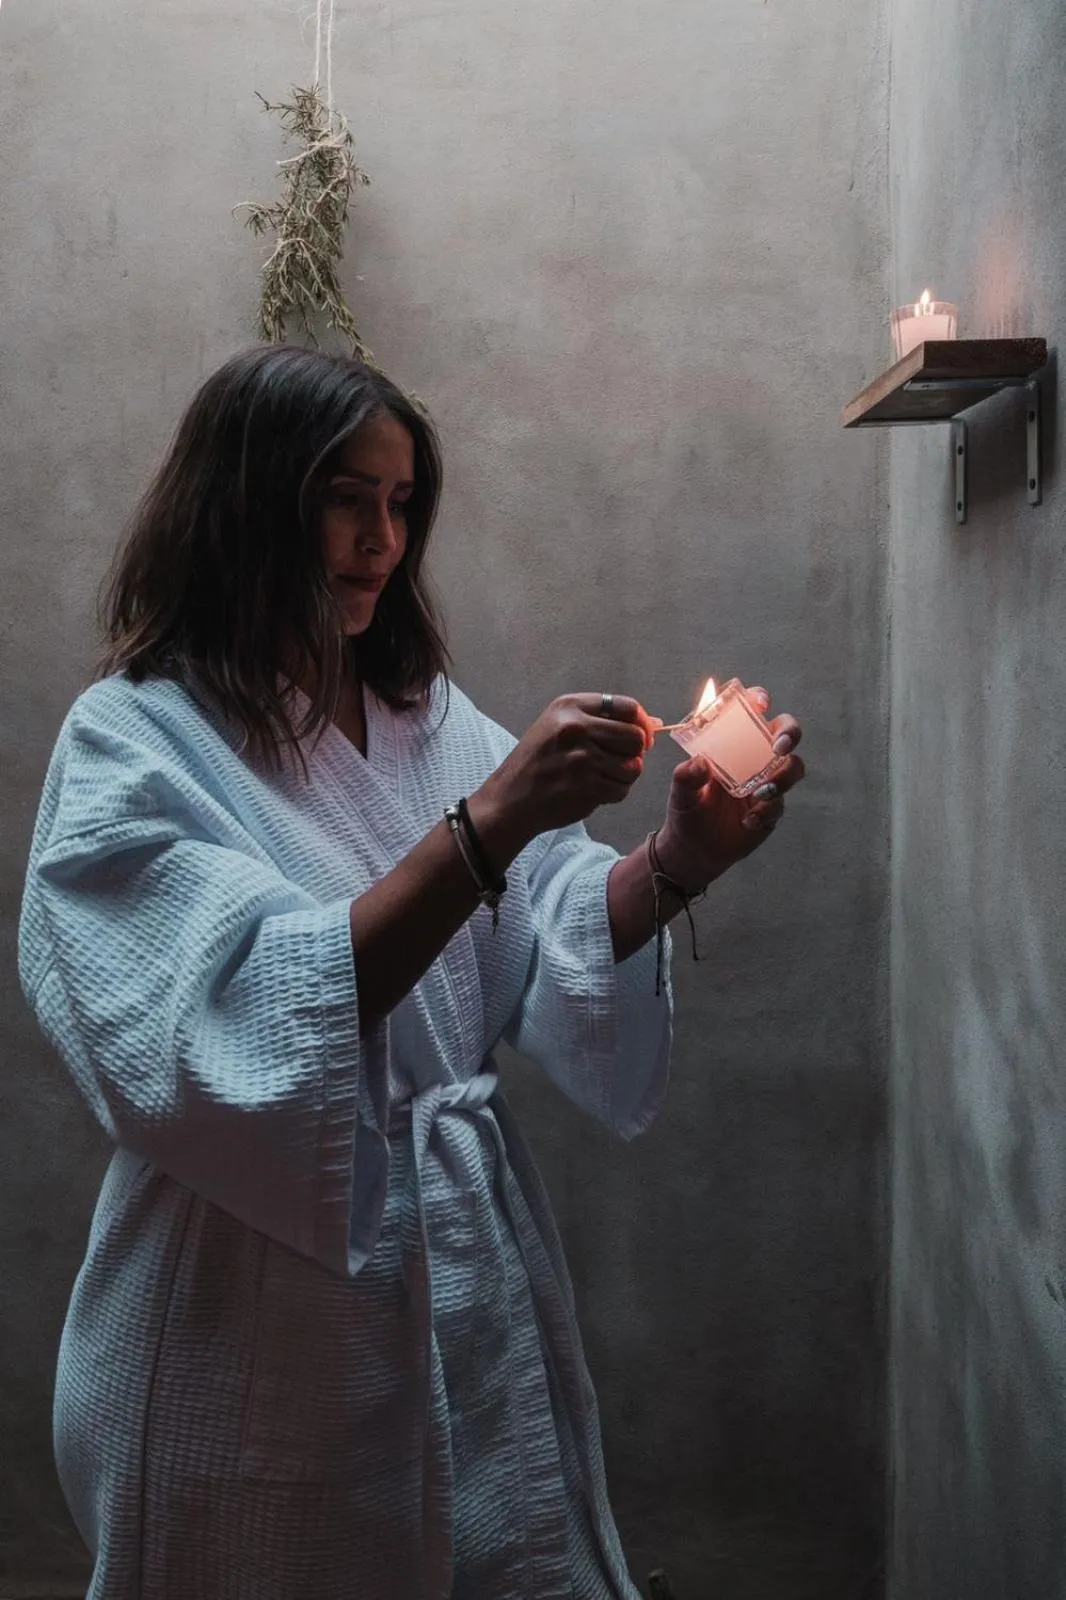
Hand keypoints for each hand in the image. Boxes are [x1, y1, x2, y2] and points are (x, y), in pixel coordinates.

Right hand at [478, 693, 654, 840]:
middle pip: (636, 737)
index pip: (628, 706)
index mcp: (570, 706)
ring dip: (624, 776)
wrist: (511, 799)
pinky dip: (614, 793)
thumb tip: (654, 722)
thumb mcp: (560, 726)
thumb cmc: (539, 762)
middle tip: (619, 761)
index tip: (640, 736)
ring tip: (603, 777)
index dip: (641, 723)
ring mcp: (582, 758)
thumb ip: (603, 721)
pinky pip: (622, 789)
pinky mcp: (586, 786)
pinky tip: (595, 791)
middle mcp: (576, 727)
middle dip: (634, 752)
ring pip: (633, 766)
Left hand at [654, 687, 805, 888]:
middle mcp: (754, 758)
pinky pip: (780, 804)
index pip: (750, 712)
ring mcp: (767, 782)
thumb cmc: (687, 809)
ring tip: (759, 794)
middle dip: (790, 733)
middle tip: (778, 747)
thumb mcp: (680, 791)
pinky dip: (766, 811)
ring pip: (793, 767)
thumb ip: (686, 775)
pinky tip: (748, 821)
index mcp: (732, 743)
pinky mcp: (772, 808)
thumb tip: (701, 762)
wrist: (694, 849)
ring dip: (782, 777)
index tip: (760, 703)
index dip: (759, 700)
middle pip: (786, 733)